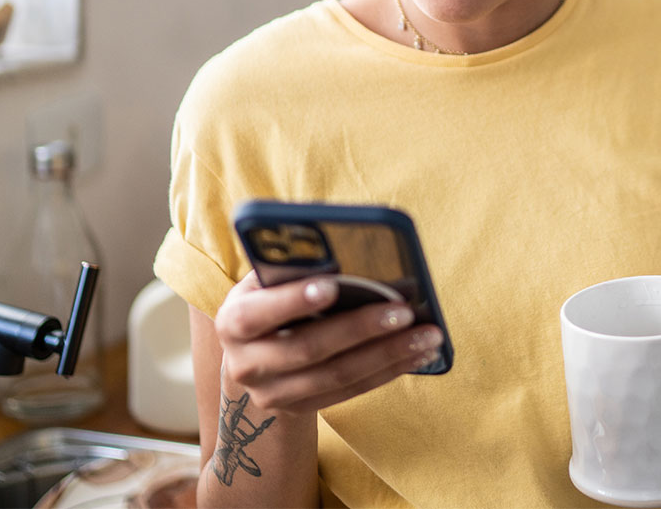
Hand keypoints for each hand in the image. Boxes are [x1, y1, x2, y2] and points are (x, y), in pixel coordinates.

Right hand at [214, 272, 442, 414]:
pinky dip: (389, 370)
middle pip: (309, 348)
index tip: (332, 286)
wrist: (253, 358)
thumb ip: (292, 269)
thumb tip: (341, 250)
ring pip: (338, 375)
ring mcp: (273, 394)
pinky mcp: (301, 410)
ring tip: (427, 334)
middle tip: (405, 311)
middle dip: (361, 328)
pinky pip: (352, 391)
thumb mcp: (266, 283)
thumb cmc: (270, 301)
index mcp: (233, 323)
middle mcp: (247, 365)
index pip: (258, 314)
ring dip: (388, 354)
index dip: (292, 300)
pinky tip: (418, 353)